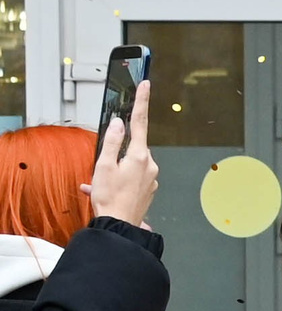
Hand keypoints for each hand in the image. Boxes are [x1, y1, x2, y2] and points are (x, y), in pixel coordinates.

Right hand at [84, 80, 157, 224]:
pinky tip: (104, 190)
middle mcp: (150, 165)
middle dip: (116, 152)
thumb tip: (119, 123)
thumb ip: (112, 141)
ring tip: (101, 184)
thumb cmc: (110, 198)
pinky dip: (117, 180)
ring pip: (130, 164)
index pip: (140, 122)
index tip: (145, 85)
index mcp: (140, 156)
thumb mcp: (104, 165)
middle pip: (132, 147)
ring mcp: (151, 178)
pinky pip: (131, 177)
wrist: (119, 226)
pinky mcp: (149, 189)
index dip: (141, 101)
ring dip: (114, 169)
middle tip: (103, 167)